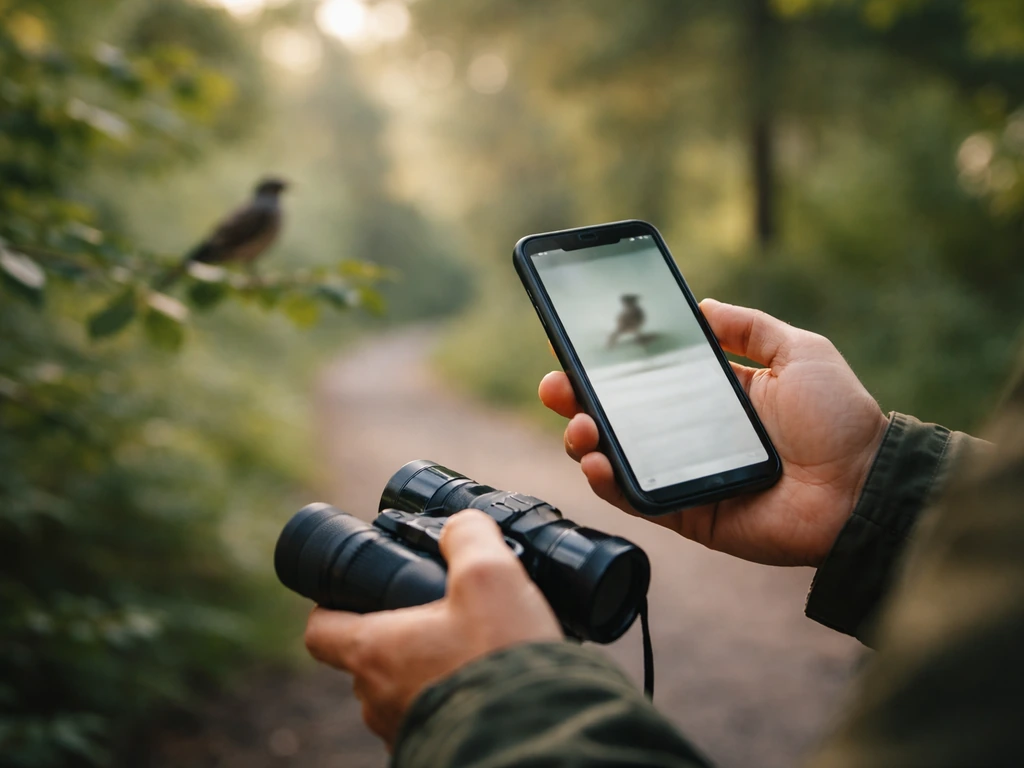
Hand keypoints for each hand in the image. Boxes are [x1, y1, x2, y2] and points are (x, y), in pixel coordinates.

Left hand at [304, 510, 561, 745]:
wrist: (537, 739)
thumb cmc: (501, 659)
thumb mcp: (490, 574)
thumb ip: (468, 536)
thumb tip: (461, 526)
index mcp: (373, 651)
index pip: (320, 630)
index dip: (330, 605)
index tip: (354, 592)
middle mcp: (376, 698)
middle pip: (366, 657)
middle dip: (396, 633)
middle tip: (435, 612)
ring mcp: (403, 731)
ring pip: (398, 690)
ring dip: (425, 668)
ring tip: (470, 648)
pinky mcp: (435, 749)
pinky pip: (430, 716)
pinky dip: (449, 697)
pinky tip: (485, 682)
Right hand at [539, 299, 888, 567]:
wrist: (864, 488)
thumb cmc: (840, 419)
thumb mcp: (799, 351)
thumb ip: (750, 328)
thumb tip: (700, 305)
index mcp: (713, 396)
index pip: (647, 377)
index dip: (608, 364)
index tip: (575, 344)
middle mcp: (690, 434)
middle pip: (619, 416)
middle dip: (577, 399)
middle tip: (555, 384)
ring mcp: (684, 474)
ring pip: (617, 456)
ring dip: (585, 439)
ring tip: (578, 424)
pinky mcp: (686, 512)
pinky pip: (637, 498)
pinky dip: (608, 482)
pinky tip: (595, 460)